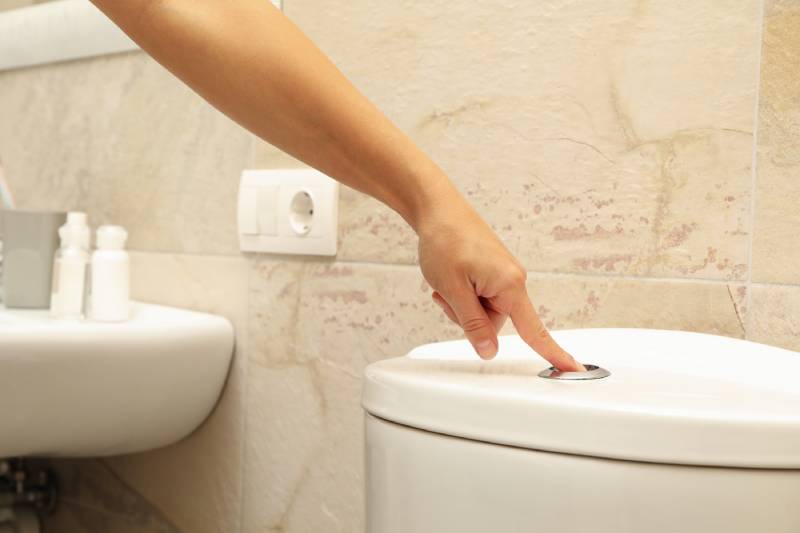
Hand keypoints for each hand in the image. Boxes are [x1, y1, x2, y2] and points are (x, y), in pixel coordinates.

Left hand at [416, 195, 583, 370]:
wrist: (438, 209)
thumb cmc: (445, 242)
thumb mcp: (454, 289)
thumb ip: (473, 323)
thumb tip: (490, 351)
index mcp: (510, 285)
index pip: (534, 330)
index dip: (553, 353)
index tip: (573, 369)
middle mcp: (513, 280)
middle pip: (495, 323)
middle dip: (467, 317)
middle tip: (446, 294)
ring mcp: (503, 275)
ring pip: (483, 312)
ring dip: (461, 304)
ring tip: (446, 281)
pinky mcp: (493, 272)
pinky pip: (479, 297)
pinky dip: (462, 293)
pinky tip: (449, 277)